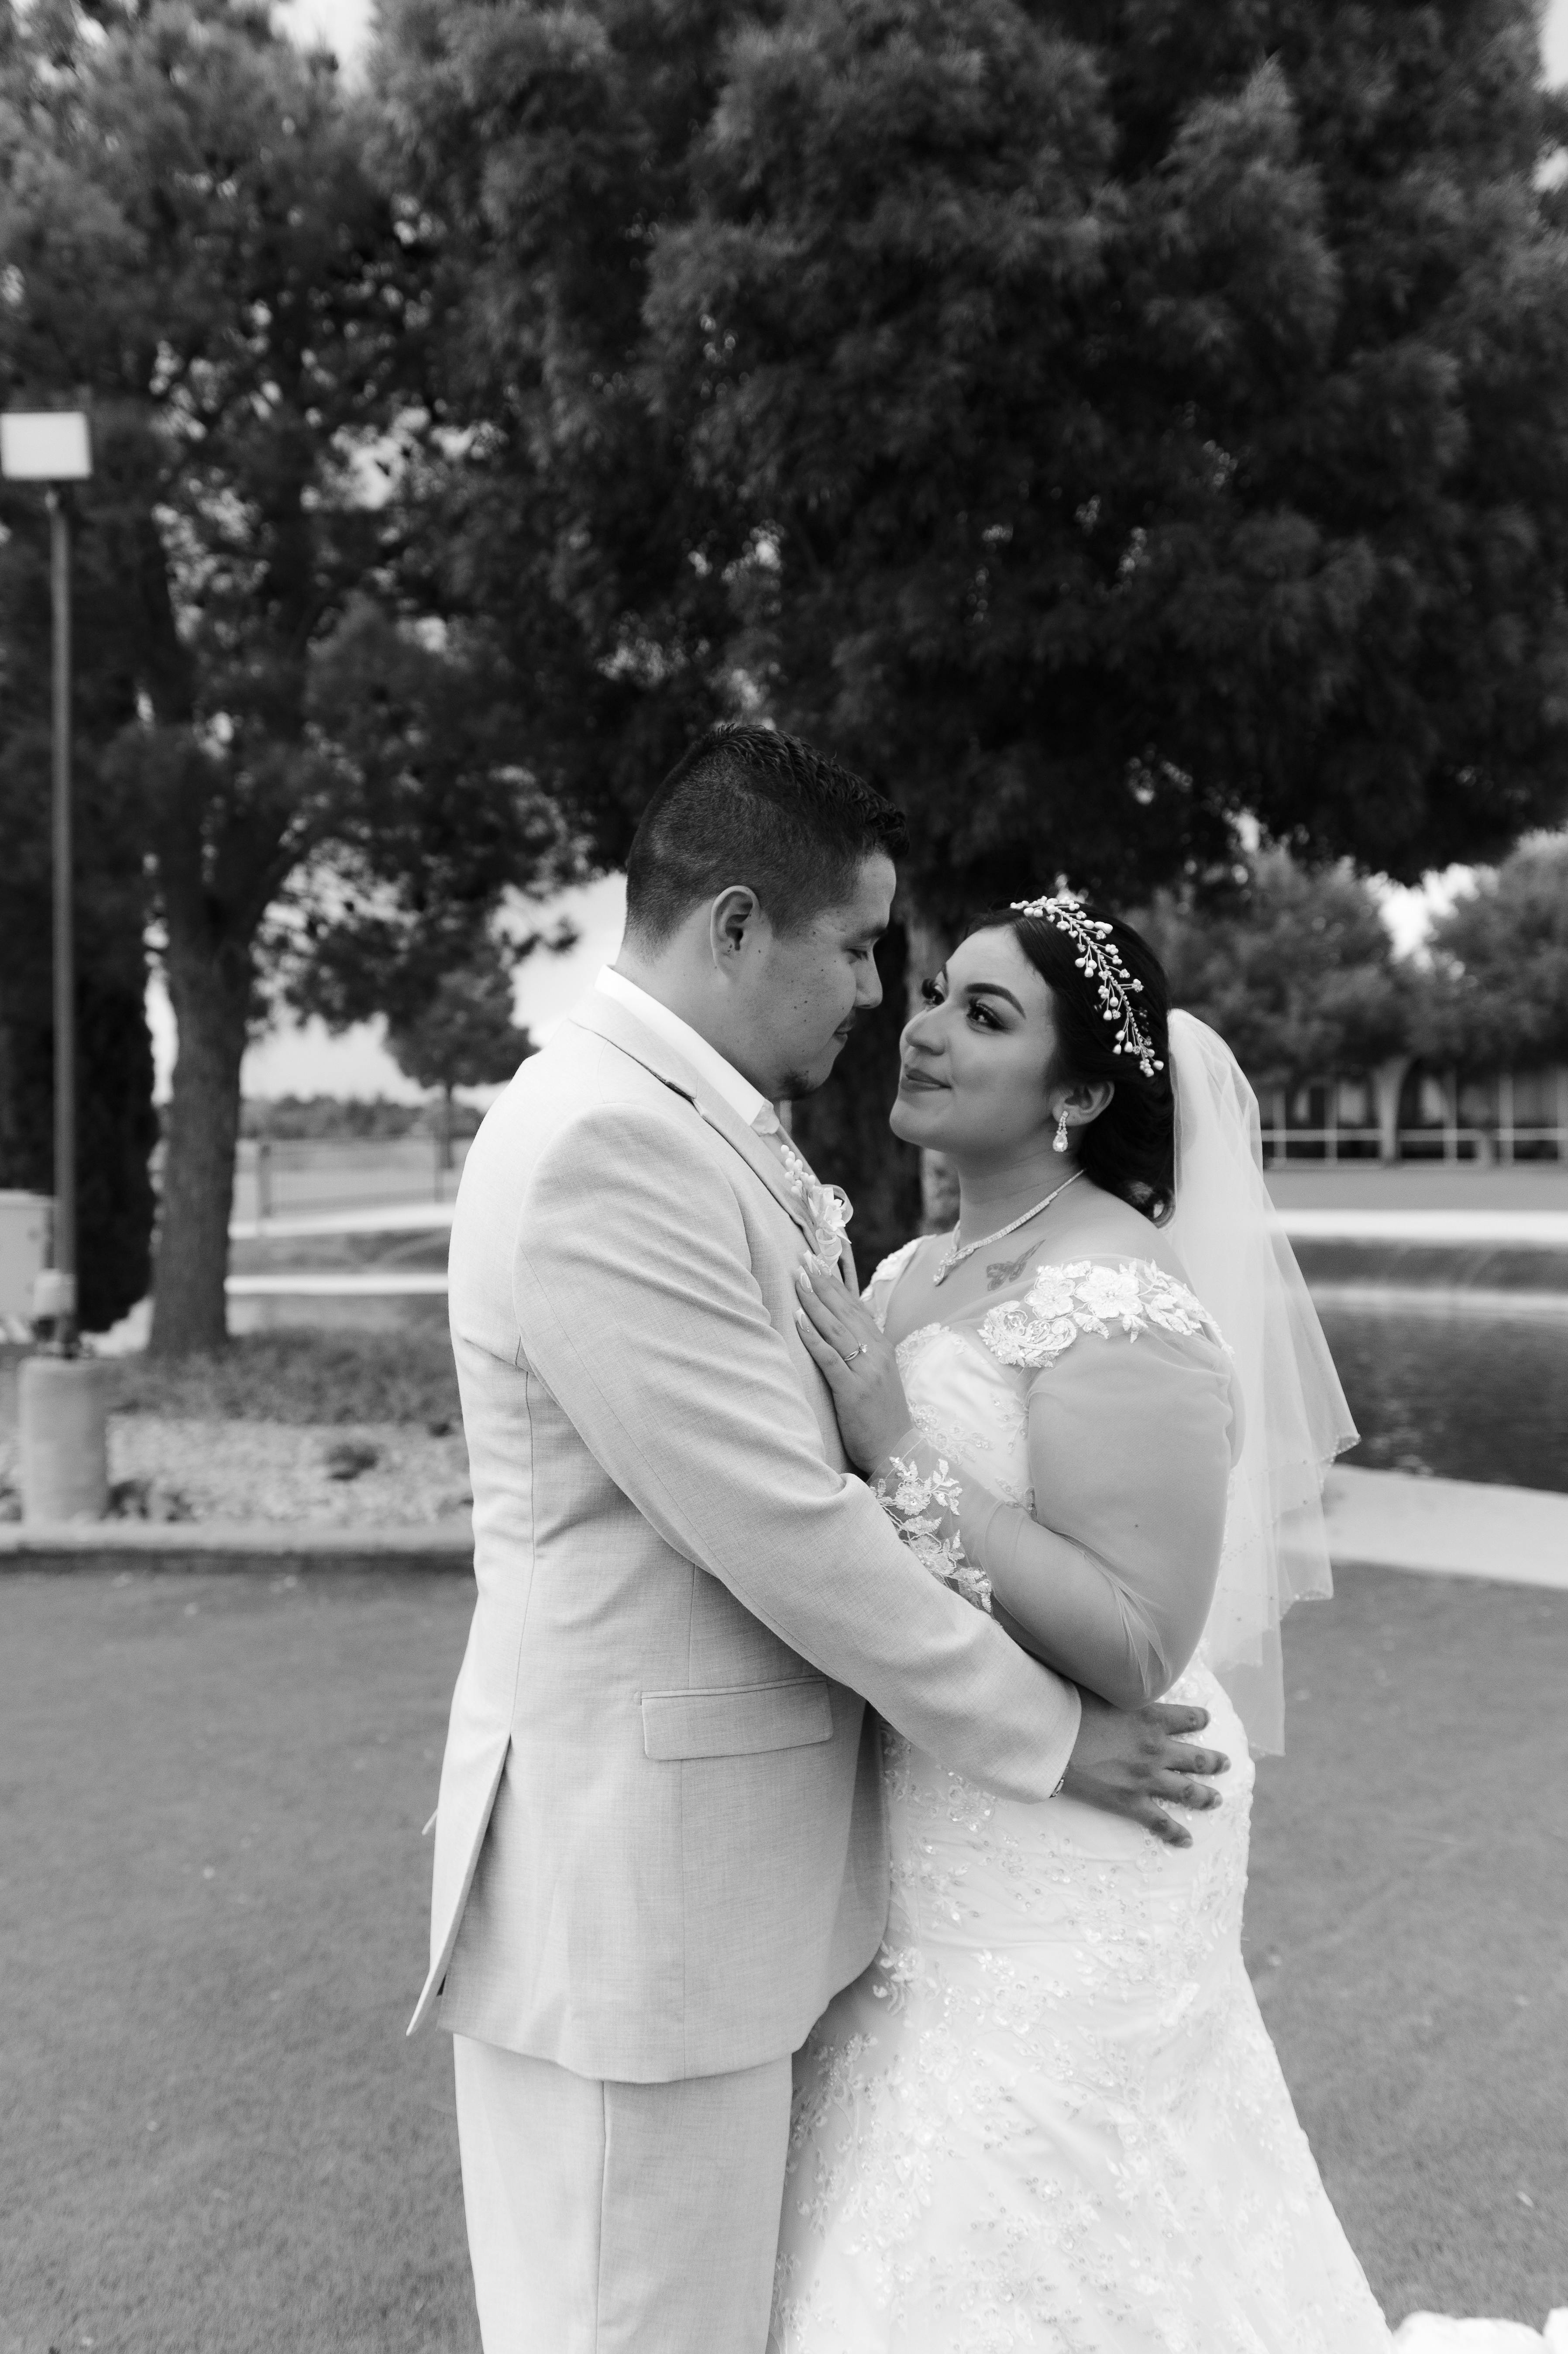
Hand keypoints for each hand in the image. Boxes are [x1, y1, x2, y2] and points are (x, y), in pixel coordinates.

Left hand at [793, 1256, 914, 1473]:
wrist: (899, 1453)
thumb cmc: (882, 1418)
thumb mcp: (877, 1377)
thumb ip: (863, 1352)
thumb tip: (842, 1329)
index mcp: (882, 1348)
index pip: (855, 1307)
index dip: (836, 1284)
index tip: (818, 1261)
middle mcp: (877, 1353)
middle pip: (845, 1311)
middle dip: (822, 1283)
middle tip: (803, 1258)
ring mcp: (866, 1371)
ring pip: (836, 1328)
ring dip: (815, 1301)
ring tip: (798, 1277)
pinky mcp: (853, 1391)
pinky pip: (830, 1357)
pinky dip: (813, 1336)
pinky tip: (799, 1319)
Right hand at [1060, 1691, 1228, 1849]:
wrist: (1053, 1739)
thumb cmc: (1071, 1707)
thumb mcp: (1102, 1686)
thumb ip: (1119, 1687)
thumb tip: (1117, 1672)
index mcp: (1152, 1718)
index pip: (1188, 1718)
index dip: (1199, 1719)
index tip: (1206, 1719)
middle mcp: (1157, 1749)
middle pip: (1197, 1758)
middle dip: (1214, 1762)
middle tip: (1225, 1764)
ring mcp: (1147, 1778)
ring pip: (1189, 1791)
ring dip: (1207, 1796)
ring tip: (1217, 1800)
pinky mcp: (1131, 1802)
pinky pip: (1160, 1822)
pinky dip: (1176, 1833)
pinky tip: (1187, 1841)